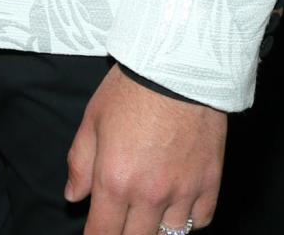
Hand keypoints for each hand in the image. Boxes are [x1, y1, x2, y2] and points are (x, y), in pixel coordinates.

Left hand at [65, 65, 225, 232]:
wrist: (178, 66)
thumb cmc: (131, 88)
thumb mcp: (92, 119)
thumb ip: (80, 163)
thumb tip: (73, 196)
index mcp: (115, 180)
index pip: (103, 234)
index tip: (96, 234)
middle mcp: (150, 194)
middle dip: (124, 234)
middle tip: (121, 219)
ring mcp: (183, 192)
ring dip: (156, 227)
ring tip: (149, 210)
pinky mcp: (210, 182)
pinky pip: (199, 220)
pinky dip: (188, 219)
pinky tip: (177, 204)